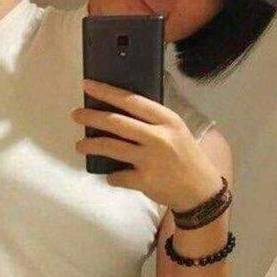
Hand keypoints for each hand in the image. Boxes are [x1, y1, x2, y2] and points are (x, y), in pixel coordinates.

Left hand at [72, 79, 227, 209]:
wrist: (201, 190)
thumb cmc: (186, 156)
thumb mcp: (176, 130)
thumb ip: (153, 121)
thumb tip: (119, 111)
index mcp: (167, 120)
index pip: (132, 101)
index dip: (107, 92)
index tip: (88, 85)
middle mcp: (158, 137)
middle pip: (116, 123)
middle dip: (91, 117)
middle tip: (76, 115)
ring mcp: (150, 160)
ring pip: (111, 147)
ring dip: (91, 145)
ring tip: (80, 145)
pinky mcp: (144, 181)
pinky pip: (117, 176)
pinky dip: (111, 176)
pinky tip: (111, 175)